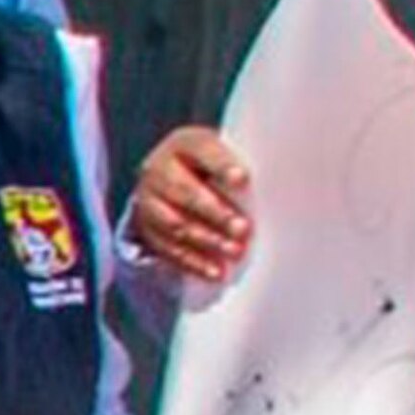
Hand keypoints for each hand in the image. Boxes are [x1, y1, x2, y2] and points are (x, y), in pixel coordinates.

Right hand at [125, 124, 255, 290]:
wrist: (165, 179)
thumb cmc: (205, 166)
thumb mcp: (217, 154)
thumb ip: (234, 166)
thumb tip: (268, 189)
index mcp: (181, 144)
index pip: (200, 150)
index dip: (221, 165)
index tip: (242, 180)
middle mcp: (158, 169)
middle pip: (185, 193)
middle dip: (217, 213)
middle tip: (243, 229)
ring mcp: (148, 201)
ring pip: (176, 224)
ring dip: (208, 241)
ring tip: (234, 252)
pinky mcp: (146, 229)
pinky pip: (170, 250)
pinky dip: (194, 263)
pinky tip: (215, 271)